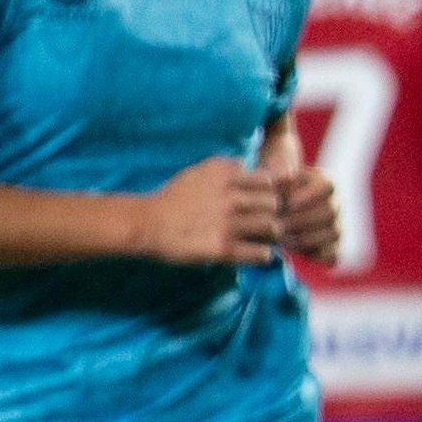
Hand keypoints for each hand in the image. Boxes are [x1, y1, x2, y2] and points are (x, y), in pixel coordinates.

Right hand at [140, 157, 282, 265]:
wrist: (148, 223)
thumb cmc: (173, 197)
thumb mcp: (199, 171)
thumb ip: (226, 168)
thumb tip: (248, 167)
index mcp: (226, 176)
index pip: (268, 180)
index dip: (268, 191)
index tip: (262, 200)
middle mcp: (230, 197)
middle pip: (273, 203)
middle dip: (272, 212)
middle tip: (266, 221)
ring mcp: (227, 223)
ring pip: (271, 226)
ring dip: (271, 233)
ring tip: (263, 237)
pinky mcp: (222, 248)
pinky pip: (259, 252)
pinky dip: (263, 254)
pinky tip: (258, 253)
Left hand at [273, 162, 340, 266]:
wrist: (270, 212)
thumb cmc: (269, 192)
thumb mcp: (271, 177)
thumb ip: (277, 172)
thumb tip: (285, 177)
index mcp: (324, 183)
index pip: (328, 186)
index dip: (310, 196)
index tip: (289, 203)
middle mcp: (335, 203)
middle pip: (330, 211)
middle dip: (303, 220)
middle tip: (279, 226)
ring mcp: (336, 226)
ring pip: (334, 233)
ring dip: (306, 238)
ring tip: (282, 240)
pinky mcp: (331, 247)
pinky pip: (332, 254)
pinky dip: (315, 254)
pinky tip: (293, 252)